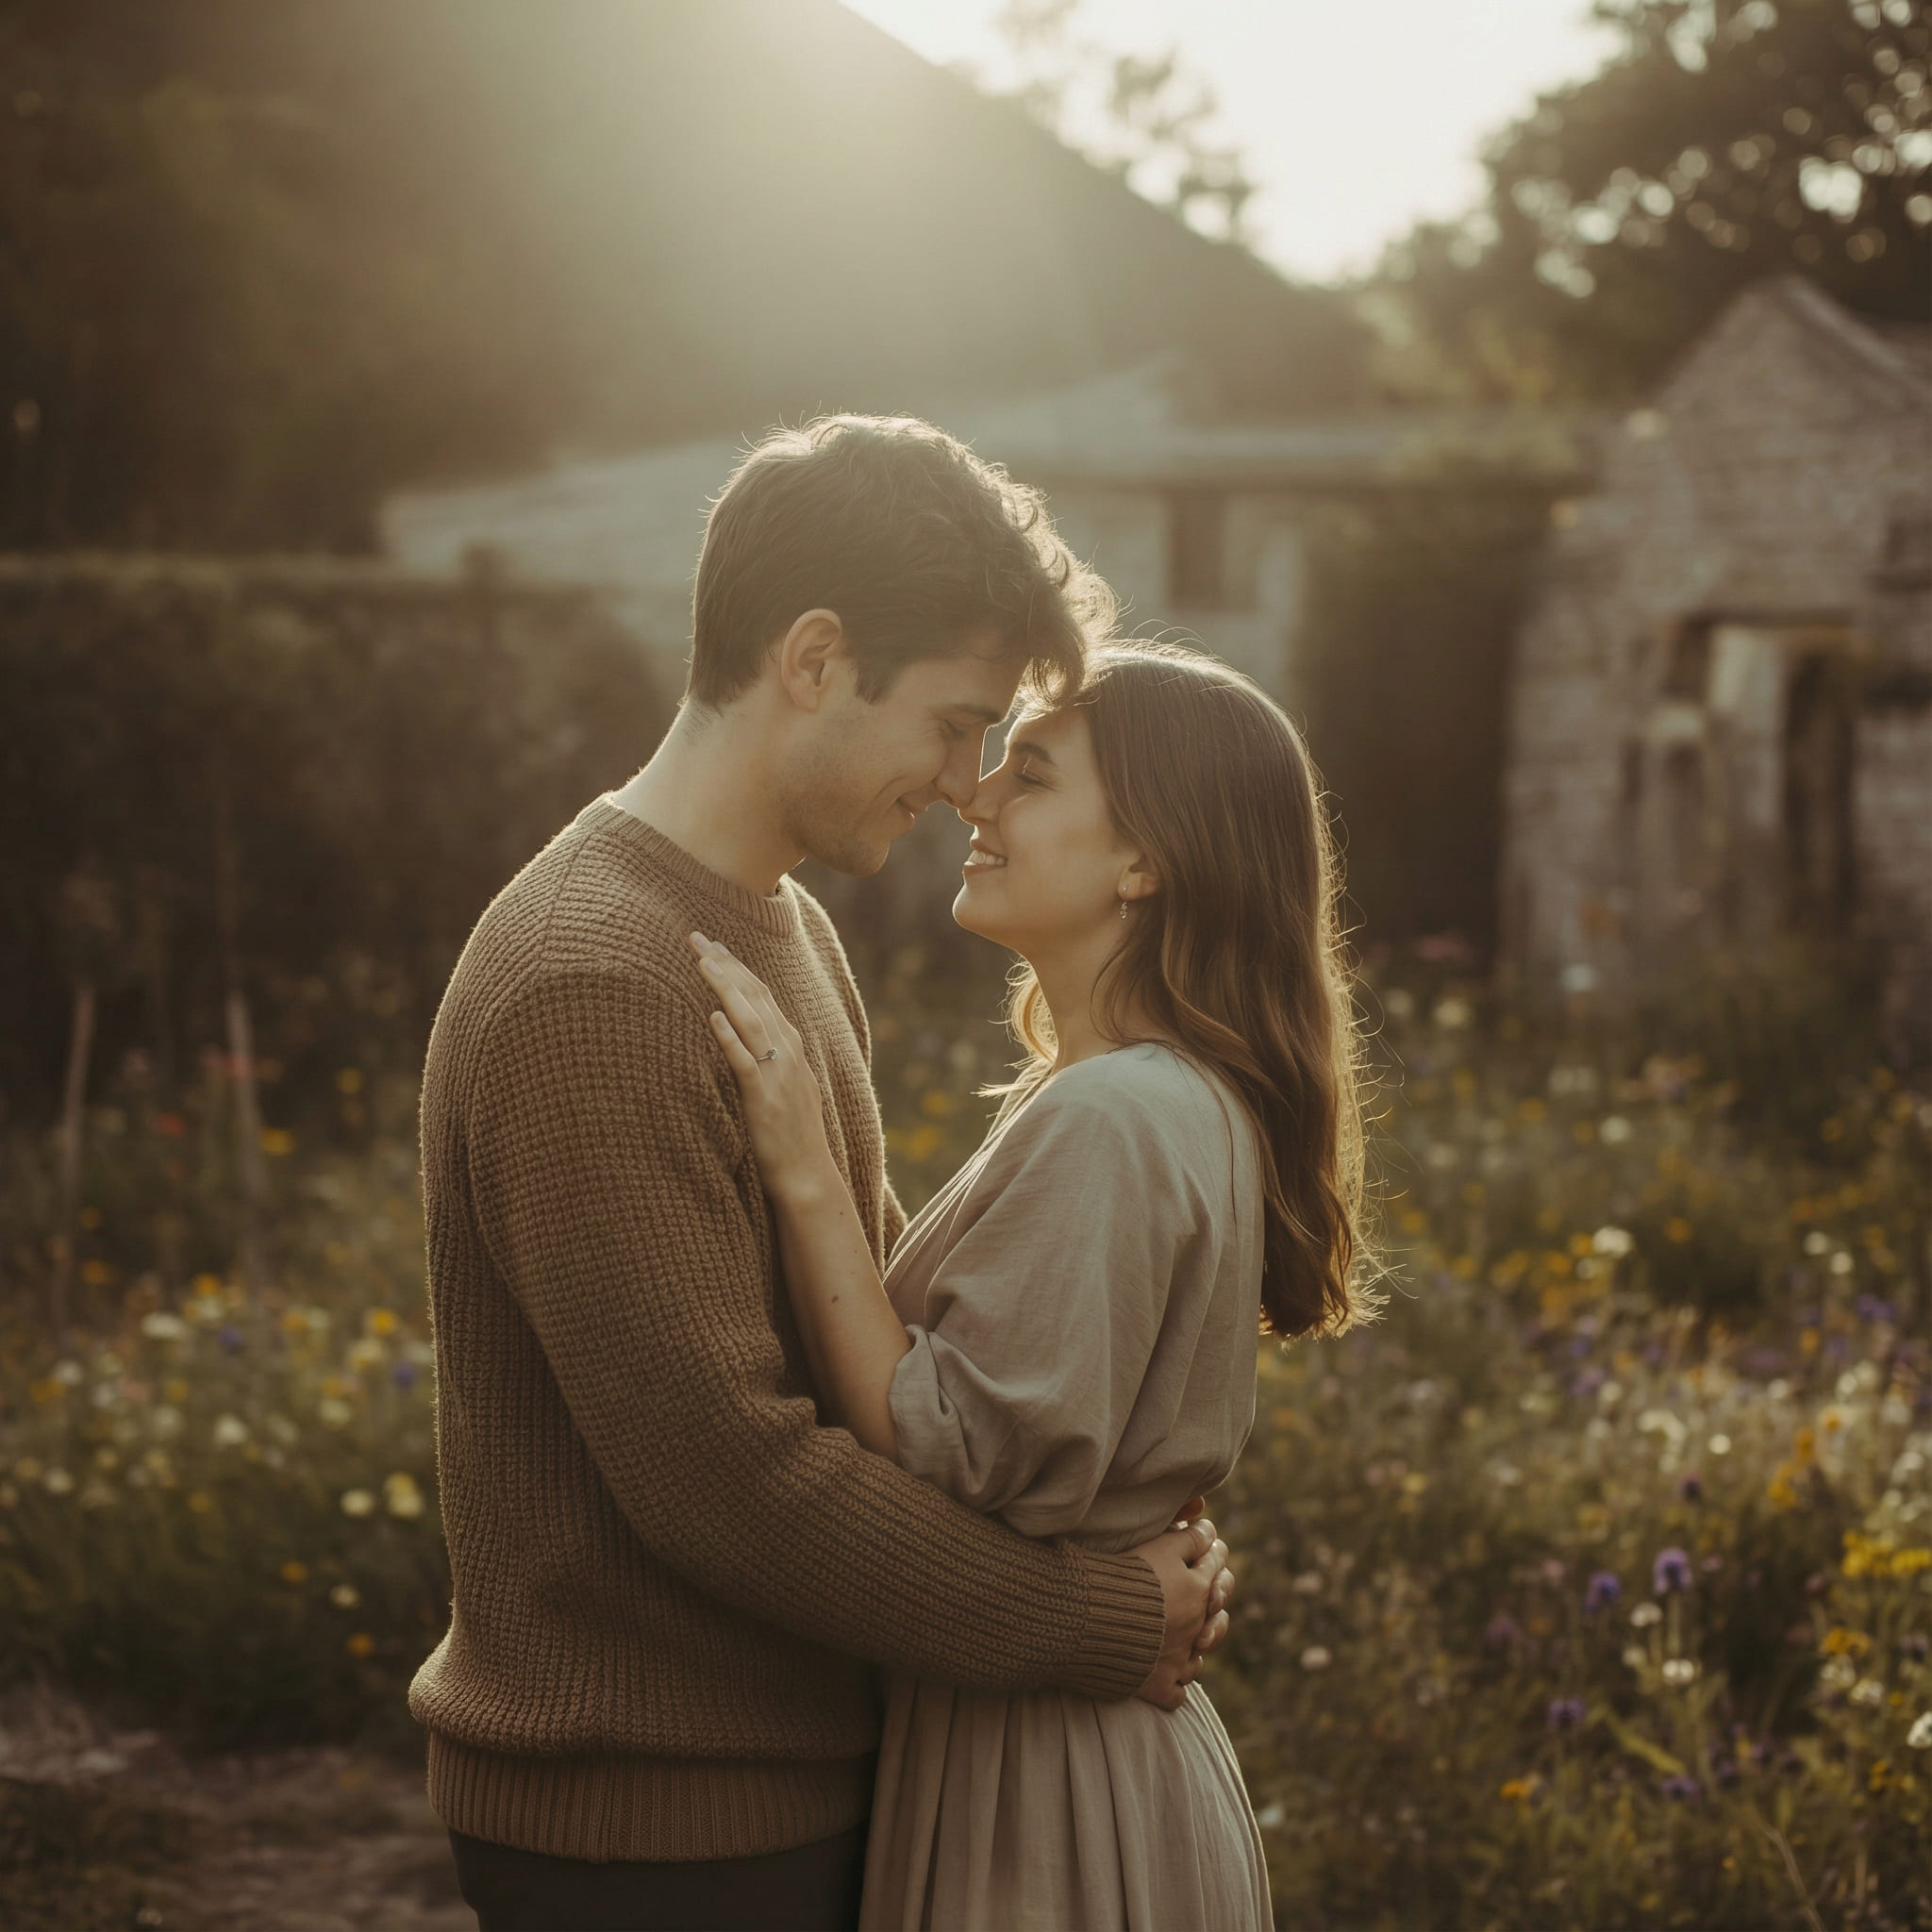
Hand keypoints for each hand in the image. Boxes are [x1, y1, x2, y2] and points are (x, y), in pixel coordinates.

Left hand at [690, 933, 834, 1200]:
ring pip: (749, 1020)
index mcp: (790, 1048)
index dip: (737, 968)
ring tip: (702, 962)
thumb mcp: (783, 1087)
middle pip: (754, 997)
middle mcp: (787, 1053)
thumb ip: (766, 1058)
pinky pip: (745, 1062)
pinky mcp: (763, 1099)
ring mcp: (777, 1075)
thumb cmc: (790, 1136)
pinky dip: (729, 1037)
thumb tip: (741, 1034)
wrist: (808, 1176)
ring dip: (725, 988)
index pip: (762, 996)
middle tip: (698, 937)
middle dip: (726, 965)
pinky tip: (712, 1017)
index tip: (714, 945)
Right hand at [1129, 1506, 1229, 1711]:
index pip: (1217, 1564)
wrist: (1088, 1618)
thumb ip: (1191, 1537)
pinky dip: (1173, 1683)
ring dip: (1195, 1646)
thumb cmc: (1122, 1576)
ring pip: (1199, 1657)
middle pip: (1217, 1615)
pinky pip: (1177, 1692)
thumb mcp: (1160, 1545)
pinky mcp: (1157, 1686)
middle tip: (1203, 1593)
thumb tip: (1210, 1530)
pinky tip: (1165, 1671)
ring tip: (1189, 1638)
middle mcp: (1194, 1628)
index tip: (1204, 1545)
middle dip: (1213, 1601)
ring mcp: (1177, 1661)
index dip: (1211, 1551)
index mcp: (1197, 1590)